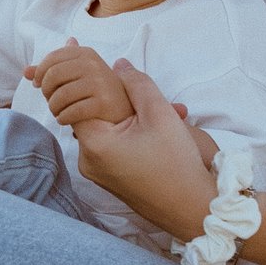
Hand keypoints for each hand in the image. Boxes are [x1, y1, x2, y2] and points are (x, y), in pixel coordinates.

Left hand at [24, 43, 135, 132]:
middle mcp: (94, 64)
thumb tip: (25, 71)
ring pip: (61, 95)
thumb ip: (51, 71)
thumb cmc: (95, 92)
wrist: (124, 111)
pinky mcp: (104, 103)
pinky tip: (64, 119)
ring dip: (53, 108)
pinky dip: (63, 118)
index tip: (38, 85)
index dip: (40, 73)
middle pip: (53, 75)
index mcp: (86, 53)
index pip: (52, 59)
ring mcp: (101, 83)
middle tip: (50, 101)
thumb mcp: (75, 76)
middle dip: (46, 92)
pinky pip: (72, 111)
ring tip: (58, 112)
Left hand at [60, 64, 218, 233]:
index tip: (83, 54)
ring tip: (149, 107)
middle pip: (86, 113)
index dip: (80, 74)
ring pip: (100, 130)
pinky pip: (108, 146)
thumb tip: (118, 65)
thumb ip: (137, 83)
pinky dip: (121, 132)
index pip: (73, 98)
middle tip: (125, 80)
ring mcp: (97, 173)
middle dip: (105, 94)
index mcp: (95, 144)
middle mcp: (88, 161)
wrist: (192, 210)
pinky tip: (148, 128)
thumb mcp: (160, 114)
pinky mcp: (109, 180)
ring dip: (118, 114)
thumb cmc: (177, 164)